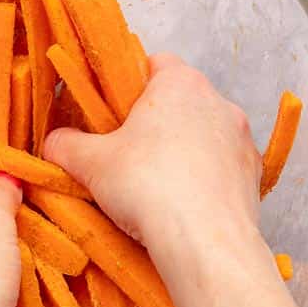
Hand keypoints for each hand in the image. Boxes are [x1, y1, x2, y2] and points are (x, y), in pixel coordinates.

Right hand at [43, 54, 261, 258]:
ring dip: (183, 151)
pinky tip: (185, 204)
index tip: (113, 113)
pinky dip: (205, 179)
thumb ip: (65, 145)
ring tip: (156, 185)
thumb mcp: (90, 163)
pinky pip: (223, 168)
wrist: (205, 243)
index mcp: (180, 82)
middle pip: (180, 101)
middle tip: (126, 153)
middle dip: (155, 123)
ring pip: (204, 135)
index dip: (129, 86)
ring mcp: (242, 138)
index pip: (154, 64)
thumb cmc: (148, 188)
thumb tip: (53, 143)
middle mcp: (218, 101)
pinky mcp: (254, 174)